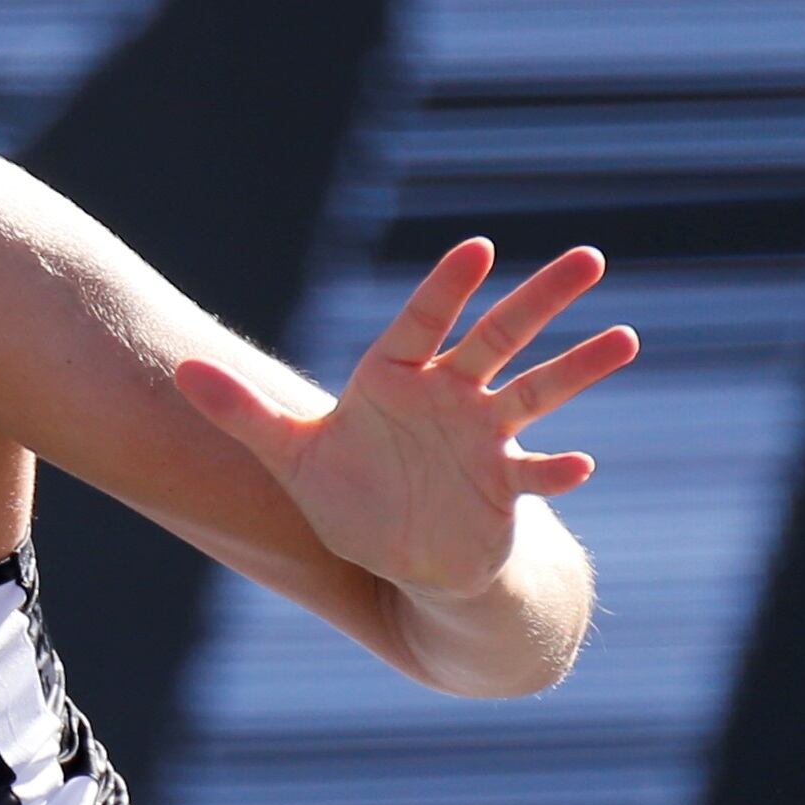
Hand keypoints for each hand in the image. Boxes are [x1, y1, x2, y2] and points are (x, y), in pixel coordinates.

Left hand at [174, 240, 640, 601]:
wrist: (395, 555)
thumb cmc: (347, 493)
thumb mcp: (288, 454)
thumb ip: (241, 412)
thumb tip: (178, 370)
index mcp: (397, 377)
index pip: (424, 321)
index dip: (448, 288)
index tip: (479, 249)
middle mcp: (451, 398)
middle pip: (500, 338)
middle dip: (541, 299)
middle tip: (590, 256)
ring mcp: (484, 440)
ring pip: (537, 393)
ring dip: (579, 368)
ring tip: (625, 338)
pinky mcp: (504, 490)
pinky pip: (535, 474)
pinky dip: (556, 470)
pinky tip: (582, 463)